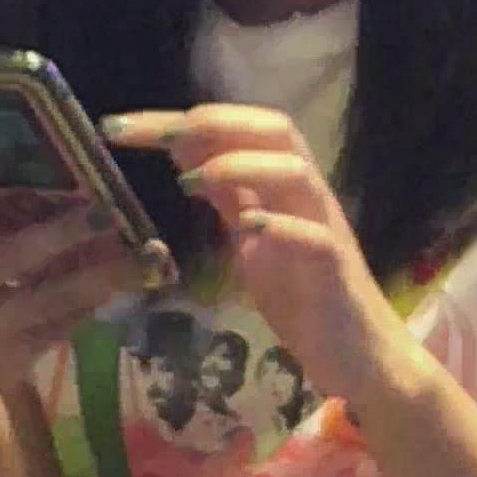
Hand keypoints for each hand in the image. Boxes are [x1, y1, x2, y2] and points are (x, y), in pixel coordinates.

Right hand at [0, 174, 134, 405]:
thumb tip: (1, 157)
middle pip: (9, 258)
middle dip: (60, 235)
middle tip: (104, 209)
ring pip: (53, 297)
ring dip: (102, 273)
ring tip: (144, 252)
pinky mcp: (17, 357)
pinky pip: (66, 322)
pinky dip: (99, 297)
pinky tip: (132, 277)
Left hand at [104, 107, 409, 411]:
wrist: (358, 355)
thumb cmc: (305, 298)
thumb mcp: (251, 240)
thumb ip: (227, 198)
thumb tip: (184, 156)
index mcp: (281, 187)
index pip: (236, 131)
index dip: (178, 121)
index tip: (117, 128)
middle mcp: (306, 196)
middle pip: (275, 129)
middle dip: (211, 123)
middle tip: (153, 136)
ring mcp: (324, 229)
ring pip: (296, 171)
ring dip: (240, 166)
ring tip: (190, 181)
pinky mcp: (335, 271)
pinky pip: (315, 237)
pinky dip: (279, 226)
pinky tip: (246, 228)